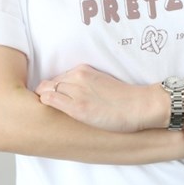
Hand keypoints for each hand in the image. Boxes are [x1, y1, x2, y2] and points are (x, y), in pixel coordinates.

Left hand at [35, 65, 156, 131]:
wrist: (139, 107)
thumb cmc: (124, 100)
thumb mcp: (101, 83)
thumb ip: (85, 84)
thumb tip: (70, 95)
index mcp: (83, 70)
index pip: (57, 78)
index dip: (55, 91)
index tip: (57, 101)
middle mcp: (77, 76)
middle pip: (49, 84)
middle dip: (46, 95)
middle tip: (51, 110)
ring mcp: (76, 91)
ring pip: (45, 90)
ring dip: (44, 100)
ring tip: (48, 115)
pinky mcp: (77, 107)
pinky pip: (49, 100)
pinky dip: (44, 105)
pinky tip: (48, 115)